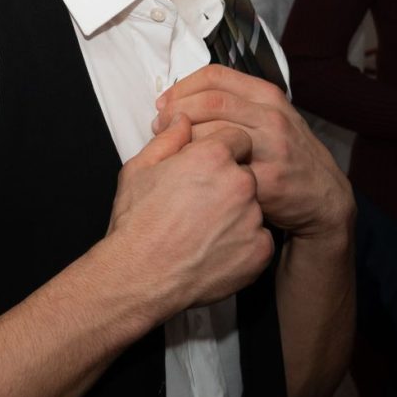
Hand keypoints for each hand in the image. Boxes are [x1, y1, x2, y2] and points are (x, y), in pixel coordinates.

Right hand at [104, 118, 273, 314]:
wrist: (140, 276)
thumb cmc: (137, 223)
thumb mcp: (140, 169)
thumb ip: (169, 138)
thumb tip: (183, 120)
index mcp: (213, 156)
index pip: (236, 138)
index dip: (221, 151)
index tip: (208, 167)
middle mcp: (239, 183)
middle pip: (245, 173)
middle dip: (228, 183)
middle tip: (199, 203)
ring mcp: (253, 218)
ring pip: (252, 207)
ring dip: (235, 214)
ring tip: (202, 230)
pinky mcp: (260, 250)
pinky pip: (258, 239)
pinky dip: (242, 244)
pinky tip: (214, 249)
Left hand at [156, 65, 353, 241]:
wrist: (322, 196)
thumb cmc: (287, 155)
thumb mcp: (271, 118)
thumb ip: (237, 104)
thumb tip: (183, 101)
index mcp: (268, 95)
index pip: (216, 76)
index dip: (182, 87)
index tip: (164, 102)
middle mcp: (271, 116)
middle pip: (210, 101)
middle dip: (176, 111)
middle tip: (158, 126)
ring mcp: (272, 147)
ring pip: (213, 132)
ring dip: (182, 139)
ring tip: (169, 149)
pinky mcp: (268, 179)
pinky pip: (224, 169)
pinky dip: (200, 169)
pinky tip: (189, 174)